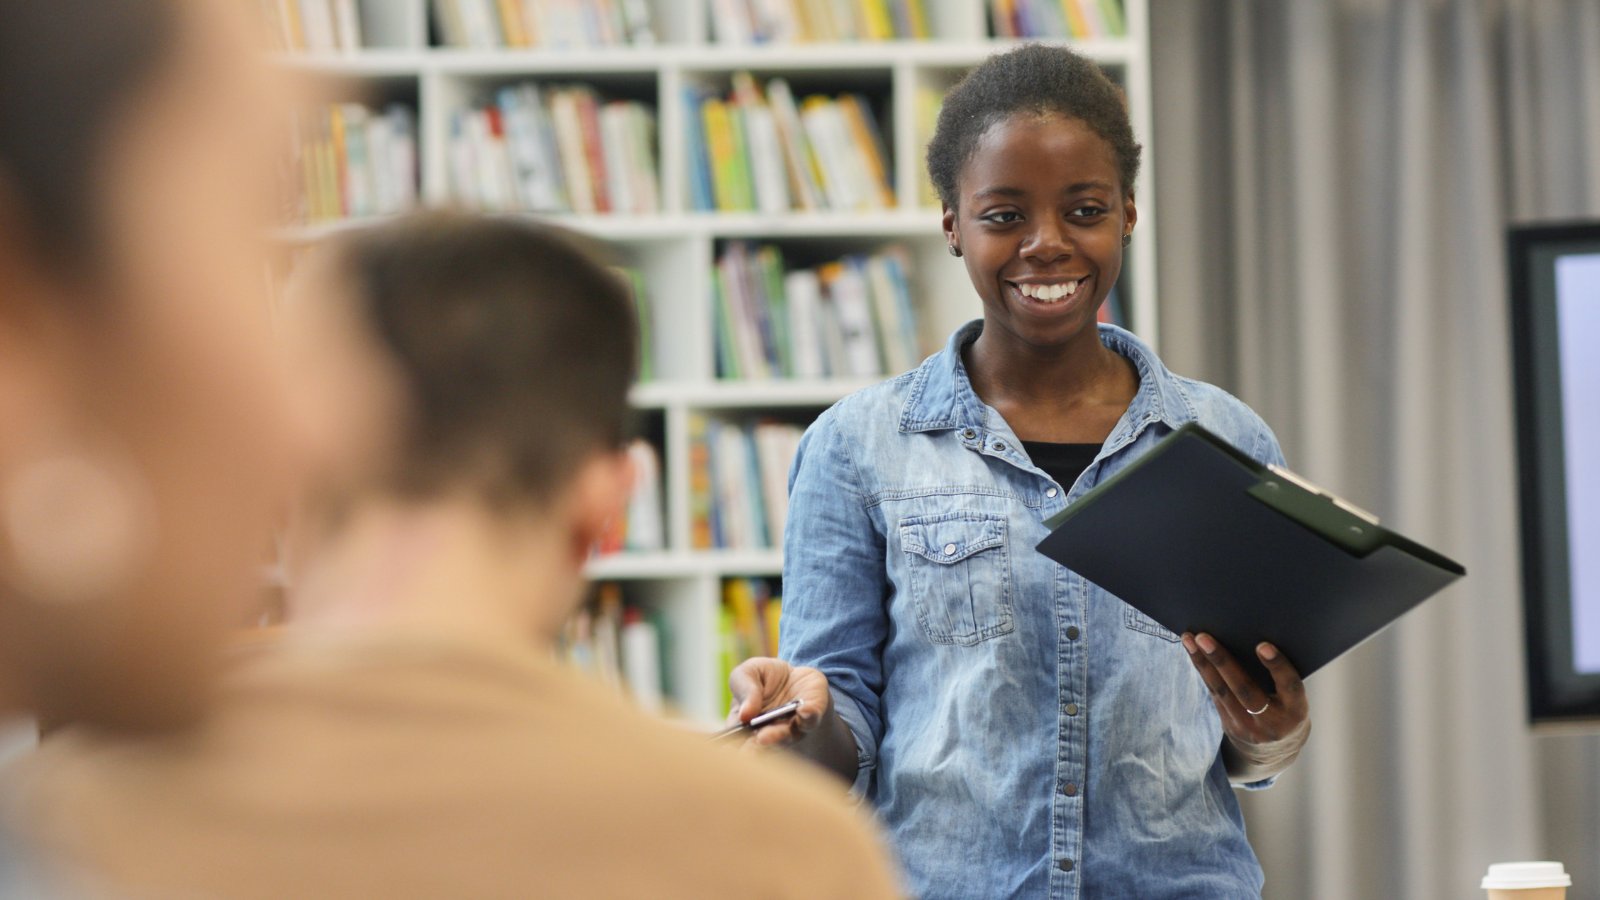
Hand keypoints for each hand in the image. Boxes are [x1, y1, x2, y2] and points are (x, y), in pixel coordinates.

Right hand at [727, 657, 834, 747]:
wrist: (795, 673)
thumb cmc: (766, 677)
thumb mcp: (749, 672)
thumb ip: (743, 688)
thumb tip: (744, 714)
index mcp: (745, 725)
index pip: (737, 742)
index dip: (734, 747)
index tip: (732, 748)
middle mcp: (768, 733)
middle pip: (759, 746)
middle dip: (754, 747)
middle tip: (752, 743)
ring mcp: (791, 728)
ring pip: (785, 736)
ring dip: (777, 735)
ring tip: (765, 736)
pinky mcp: (811, 716)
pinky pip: (811, 719)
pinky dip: (808, 715)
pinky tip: (805, 710)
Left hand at [1181, 632, 1310, 780]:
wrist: (1275, 751)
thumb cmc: (1287, 710)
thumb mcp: (1294, 698)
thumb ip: (1281, 677)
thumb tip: (1254, 640)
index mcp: (1296, 711)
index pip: (1289, 686)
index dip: (1277, 666)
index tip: (1262, 645)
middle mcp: (1272, 723)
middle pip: (1244, 689)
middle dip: (1222, 661)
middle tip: (1203, 638)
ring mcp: (1248, 728)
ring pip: (1222, 692)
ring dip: (1203, 663)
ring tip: (1189, 640)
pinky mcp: (1229, 726)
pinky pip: (1215, 694)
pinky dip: (1204, 671)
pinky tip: (1193, 653)